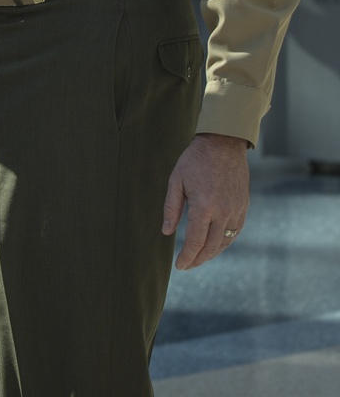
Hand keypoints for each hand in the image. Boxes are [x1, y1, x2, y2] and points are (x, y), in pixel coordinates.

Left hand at [162, 132, 248, 269]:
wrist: (223, 144)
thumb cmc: (195, 160)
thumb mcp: (176, 181)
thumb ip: (172, 208)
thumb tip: (167, 231)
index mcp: (204, 207)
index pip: (195, 242)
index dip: (187, 257)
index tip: (179, 266)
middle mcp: (223, 213)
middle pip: (211, 247)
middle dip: (198, 260)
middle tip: (187, 265)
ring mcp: (236, 210)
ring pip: (225, 242)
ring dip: (212, 254)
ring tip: (200, 258)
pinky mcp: (244, 206)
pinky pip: (236, 232)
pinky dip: (225, 242)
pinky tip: (216, 244)